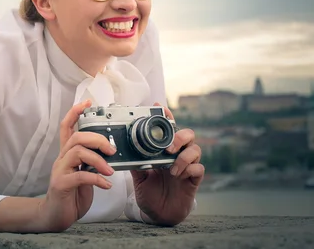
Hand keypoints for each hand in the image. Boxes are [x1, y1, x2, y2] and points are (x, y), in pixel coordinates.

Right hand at [39, 99, 115, 231]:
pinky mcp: (61, 185)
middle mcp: (61, 159)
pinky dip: (96, 179)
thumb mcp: (83, 174)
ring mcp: (60, 171)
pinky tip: (106, 185)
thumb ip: (91, 162)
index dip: (75, 112)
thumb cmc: (71, 194)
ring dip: (98, 159)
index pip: (67, 127)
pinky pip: (80, 176)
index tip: (87, 102)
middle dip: (97, 139)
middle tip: (111, 150)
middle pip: (76, 137)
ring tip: (110, 170)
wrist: (54, 216)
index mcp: (67, 154)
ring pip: (77, 152)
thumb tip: (110, 153)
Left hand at [131, 103, 204, 225]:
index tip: (160, 107)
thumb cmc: (149, 193)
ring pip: (196, 149)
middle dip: (179, 136)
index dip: (167, 117)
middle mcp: (177, 156)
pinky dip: (190, 169)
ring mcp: (186, 167)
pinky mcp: (193, 181)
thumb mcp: (138, 176)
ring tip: (172, 166)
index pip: (168, 130)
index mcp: (163, 152)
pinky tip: (179, 176)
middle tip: (168, 148)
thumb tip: (123, 149)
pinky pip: (199, 169)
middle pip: (188, 134)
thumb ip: (135, 162)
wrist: (158, 215)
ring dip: (184, 155)